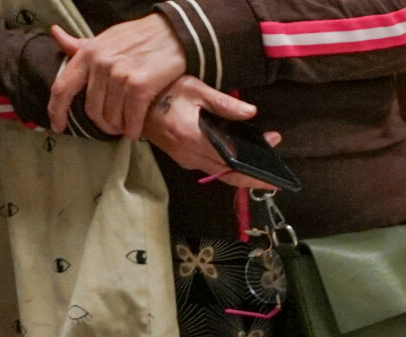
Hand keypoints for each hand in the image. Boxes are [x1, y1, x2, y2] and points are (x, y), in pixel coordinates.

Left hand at [49, 14, 186, 136]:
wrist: (171, 33)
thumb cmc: (139, 37)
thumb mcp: (105, 39)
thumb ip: (81, 45)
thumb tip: (55, 34)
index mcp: (87, 53)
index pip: (62, 86)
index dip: (56, 110)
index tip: (57, 126)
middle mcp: (100, 64)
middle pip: (91, 109)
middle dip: (102, 124)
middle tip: (113, 128)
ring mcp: (119, 75)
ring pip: (112, 116)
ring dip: (120, 127)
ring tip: (127, 126)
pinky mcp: (139, 85)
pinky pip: (131, 117)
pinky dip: (133, 129)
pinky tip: (136, 130)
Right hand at [142, 76, 277, 189]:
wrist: (131, 101)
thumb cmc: (163, 92)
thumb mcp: (195, 89)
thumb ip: (224, 103)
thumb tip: (252, 112)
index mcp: (192, 138)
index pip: (231, 164)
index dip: (254, 172)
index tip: (274, 177)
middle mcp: (188, 155)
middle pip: (228, 175)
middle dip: (253, 173)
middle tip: (274, 165)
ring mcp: (184, 159)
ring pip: (219, 174)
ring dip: (242, 170)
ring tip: (262, 156)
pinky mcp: (183, 159)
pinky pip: (210, 168)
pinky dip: (228, 166)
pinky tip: (241, 155)